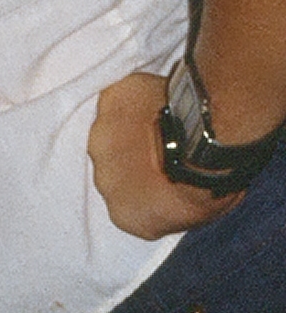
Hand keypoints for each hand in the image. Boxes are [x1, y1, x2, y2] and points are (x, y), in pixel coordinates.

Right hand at [88, 69, 240, 237]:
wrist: (209, 139)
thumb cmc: (210, 181)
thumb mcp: (198, 213)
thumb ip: (172, 208)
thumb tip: (173, 196)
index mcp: (125, 215)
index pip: (130, 205)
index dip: (147, 190)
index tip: (164, 179)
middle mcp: (104, 182)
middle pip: (115, 169)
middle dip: (133, 160)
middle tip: (163, 147)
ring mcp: (102, 140)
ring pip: (112, 134)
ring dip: (129, 130)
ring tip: (160, 120)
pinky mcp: (108, 103)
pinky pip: (118, 100)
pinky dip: (132, 100)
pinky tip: (153, 97)